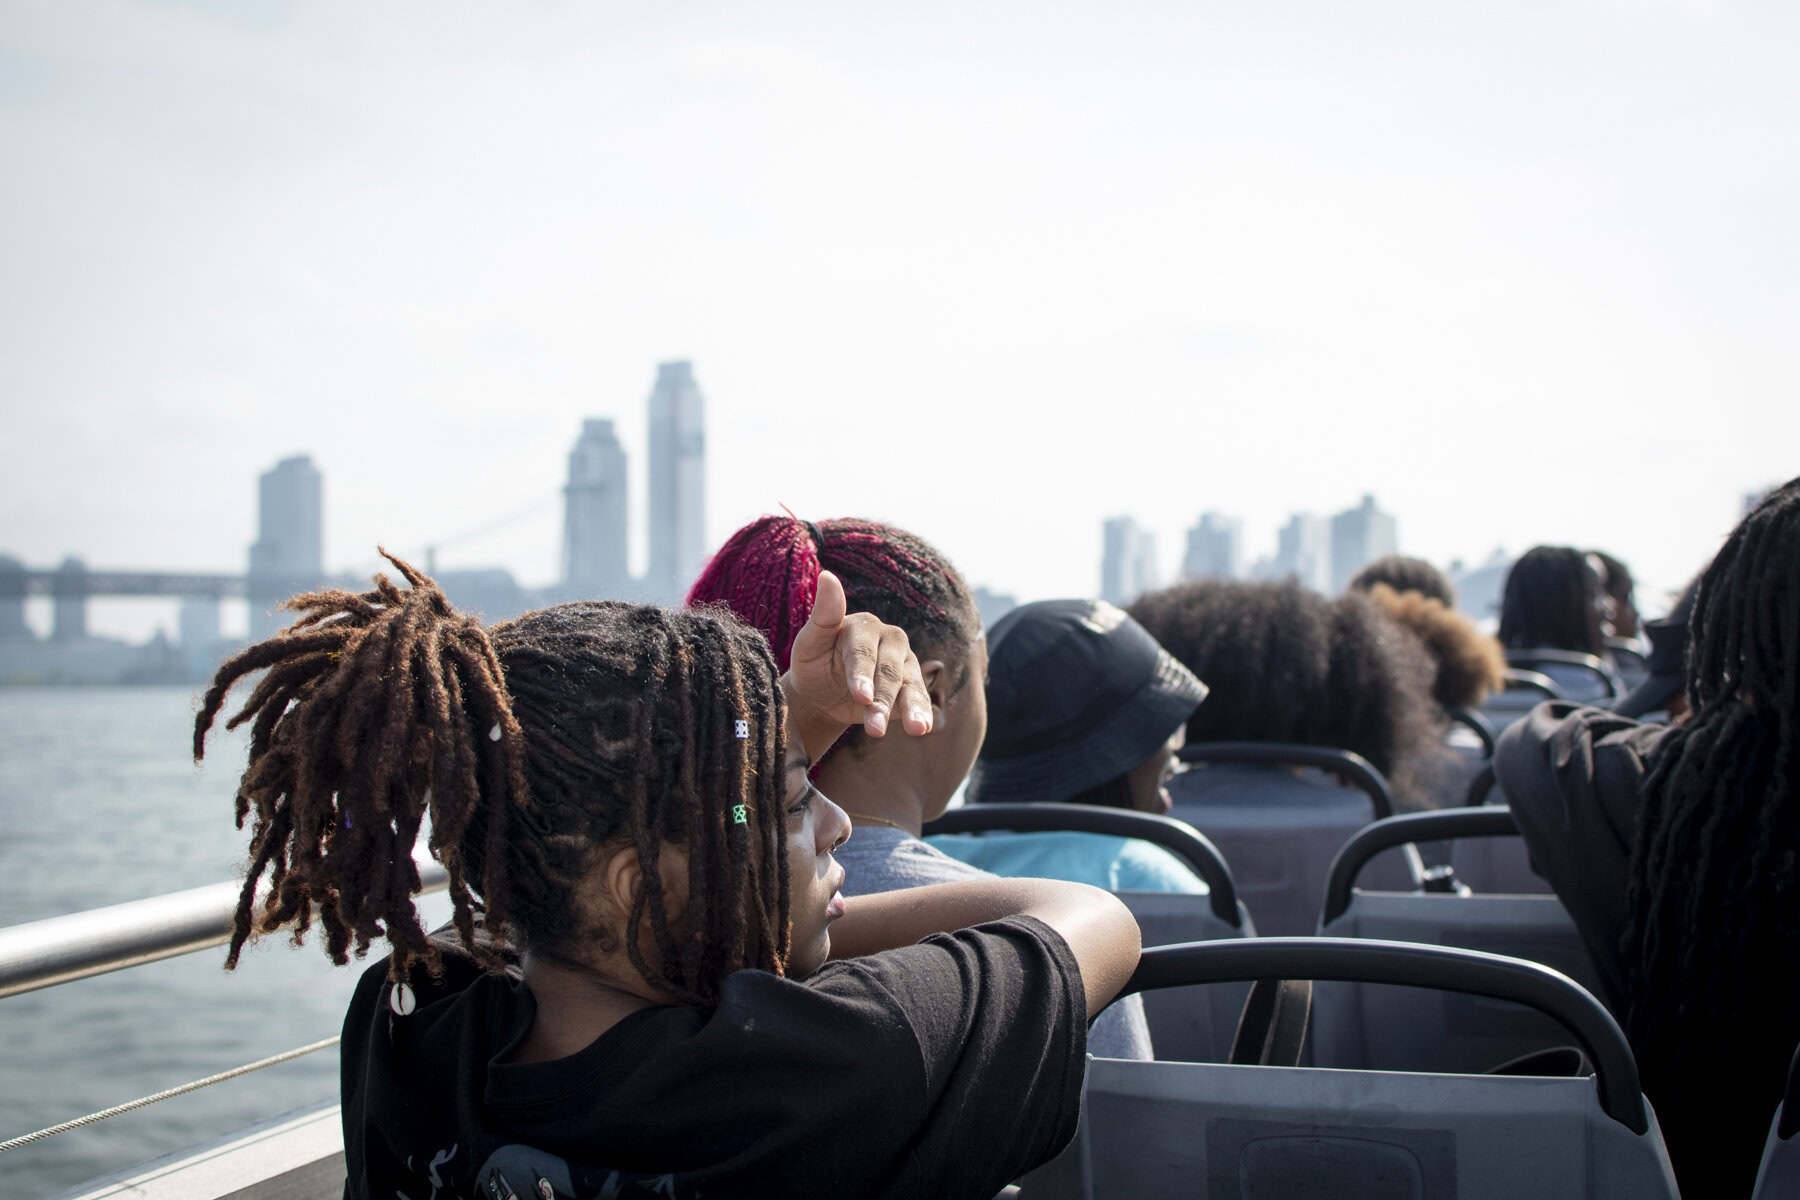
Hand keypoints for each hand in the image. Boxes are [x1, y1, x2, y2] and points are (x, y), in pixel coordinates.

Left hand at [781, 571, 932, 758]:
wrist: (823, 694)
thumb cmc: (813, 664)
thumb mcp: (810, 643)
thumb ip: (823, 615)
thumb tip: (827, 576)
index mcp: (864, 626)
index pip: (864, 652)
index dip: (862, 675)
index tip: (860, 696)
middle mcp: (890, 641)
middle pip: (889, 672)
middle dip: (882, 701)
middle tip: (874, 729)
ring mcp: (904, 663)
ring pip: (909, 685)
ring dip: (911, 709)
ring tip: (916, 729)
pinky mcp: (912, 685)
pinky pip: (918, 699)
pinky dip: (922, 713)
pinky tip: (923, 727)